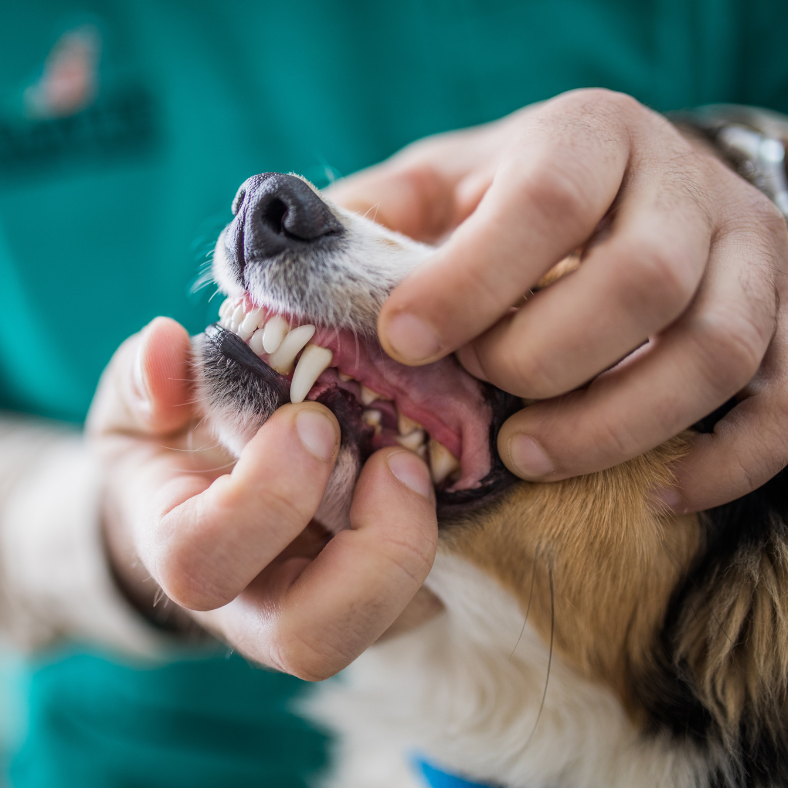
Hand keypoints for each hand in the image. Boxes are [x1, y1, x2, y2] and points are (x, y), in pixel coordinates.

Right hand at [88, 318, 437, 679]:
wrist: (210, 497)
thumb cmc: (176, 447)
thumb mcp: (144, 405)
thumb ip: (145, 379)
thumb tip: (165, 346)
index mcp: (186, 551)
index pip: (204, 561)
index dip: (266, 496)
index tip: (312, 420)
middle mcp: (256, 604)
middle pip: (312, 640)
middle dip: (369, 551)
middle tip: (395, 461)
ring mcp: (323, 609)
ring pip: (385, 628)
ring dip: (417, 544)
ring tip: (417, 464)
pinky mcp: (380, 599)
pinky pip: (427, 597)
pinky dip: (449, 539)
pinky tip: (441, 473)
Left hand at [329, 89, 787, 512]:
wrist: (630, 189)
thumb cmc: (517, 198)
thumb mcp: (440, 186)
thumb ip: (372, 219)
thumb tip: (283, 270)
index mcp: (590, 138)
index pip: (547, 201)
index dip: (473, 279)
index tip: (404, 340)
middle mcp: (683, 189)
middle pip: (640, 281)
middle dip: (547, 359)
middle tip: (484, 401)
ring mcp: (750, 257)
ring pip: (716, 350)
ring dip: (618, 423)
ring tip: (534, 457)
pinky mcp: (785, 323)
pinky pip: (782, 404)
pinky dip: (725, 462)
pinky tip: (655, 491)